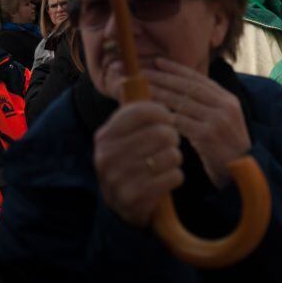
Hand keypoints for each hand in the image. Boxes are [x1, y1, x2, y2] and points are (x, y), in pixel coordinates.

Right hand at [94, 101, 183, 227]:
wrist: (122, 206)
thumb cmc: (133, 161)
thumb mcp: (125, 136)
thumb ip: (132, 111)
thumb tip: (135, 76)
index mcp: (106, 135)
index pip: (143, 110)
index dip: (163, 112)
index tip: (166, 119)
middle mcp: (107, 155)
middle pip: (163, 132)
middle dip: (172, 138)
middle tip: (167, 145)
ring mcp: (119, 178)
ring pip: (171, 154)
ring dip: (174, 159)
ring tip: (163, 163)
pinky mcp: (135, 198)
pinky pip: (174, 177)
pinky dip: (175, 177)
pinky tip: (164, 181)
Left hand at [142, 59, 250, 187]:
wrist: (242, 172)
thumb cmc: (226, 149)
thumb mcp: (223, 121)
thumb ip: (207, 106)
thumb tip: (181, 93)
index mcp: (228, 99)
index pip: (199, 78)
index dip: (177, 69)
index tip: (158, 62)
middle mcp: (224, 105)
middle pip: (188, 87)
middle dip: (164, 78)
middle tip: (143, 72)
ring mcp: (217, 120)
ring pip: (182, 102)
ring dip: (159, 95)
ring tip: (142, 90)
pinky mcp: (208, 135)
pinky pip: (180, 122)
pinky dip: (164, 117)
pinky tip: (150, 114)